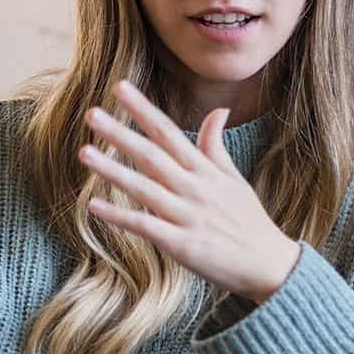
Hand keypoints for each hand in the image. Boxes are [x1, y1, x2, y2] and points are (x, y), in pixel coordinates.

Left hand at [79, 80, 300, 301]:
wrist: (269, 265)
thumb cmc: (249, 221)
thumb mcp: (235, 179)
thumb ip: (217, 146)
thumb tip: (218, 110)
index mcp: (205, 171)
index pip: (169, 132)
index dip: (144, 110)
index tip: (120, 87)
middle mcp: (194, 188)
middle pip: (152, 156)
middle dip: (121, 133)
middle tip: (91, 113)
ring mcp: (188, 216)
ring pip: (144, 188)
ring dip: (113, 170)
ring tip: (85, 152)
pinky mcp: (183, 245)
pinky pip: (146, 227)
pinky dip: (120, 217)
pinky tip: (94, 206)